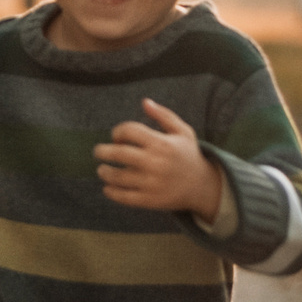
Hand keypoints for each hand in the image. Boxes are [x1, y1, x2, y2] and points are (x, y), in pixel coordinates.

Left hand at [94, 98, 223, 216]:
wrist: (202, 186)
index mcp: (161, 143)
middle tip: (98, 152)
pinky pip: (124, 196)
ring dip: (104, 172)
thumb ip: (164, 115)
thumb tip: (145, 102)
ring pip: (117, 176)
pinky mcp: (150, 200)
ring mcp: (151, 183)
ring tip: (102, 170)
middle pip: (118, 153)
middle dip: (102, 151)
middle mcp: (155, 162)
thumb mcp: (183, 131)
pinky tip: (107, 187)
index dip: (118, 131)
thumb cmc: (188, 155)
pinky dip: (111, 192)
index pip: (129, 131)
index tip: (117, 137)